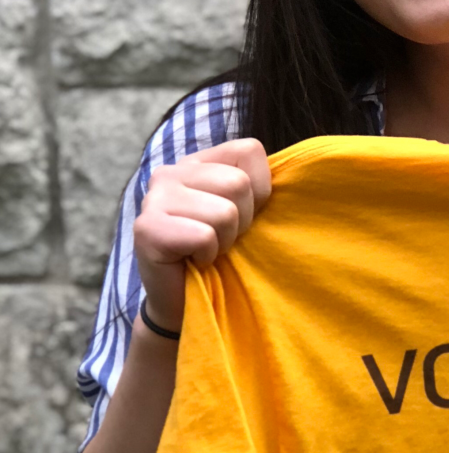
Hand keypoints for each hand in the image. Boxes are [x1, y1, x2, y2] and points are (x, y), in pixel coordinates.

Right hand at [132, 138, 271, 332]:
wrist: (187, 302)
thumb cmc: (223, 253)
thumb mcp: (246, 211)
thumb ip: (258, 184)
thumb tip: (298, 168)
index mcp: (197, 162)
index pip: (248, 150)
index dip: (260, 190)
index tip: (242, 215)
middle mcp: (170, 172)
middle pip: (238, 183)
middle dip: (242, 220)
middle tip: (223, 238)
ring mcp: (153, 198)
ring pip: (225, 211)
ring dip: (225, 240)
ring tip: (208, 250)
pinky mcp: (146, 229)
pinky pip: (204, 236)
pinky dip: (208, 255)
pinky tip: (194, 261)